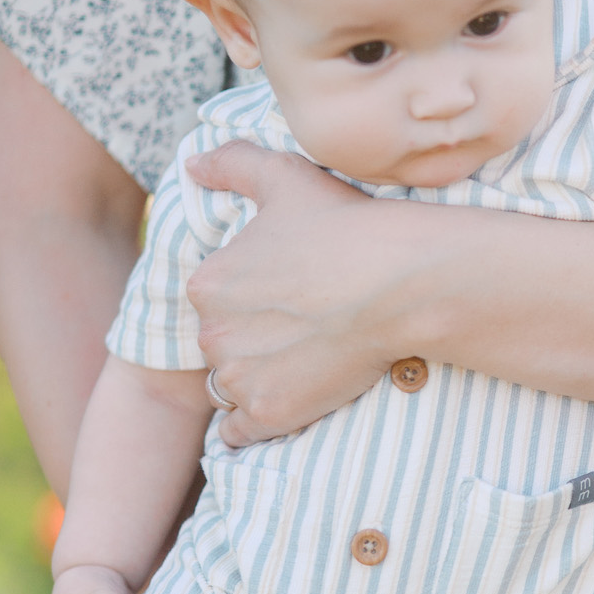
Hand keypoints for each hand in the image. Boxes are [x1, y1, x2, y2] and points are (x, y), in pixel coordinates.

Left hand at [184, 143, 411, 445]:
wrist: (401, 282)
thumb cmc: (345, 226)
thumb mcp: (285, 177)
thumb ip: (232, 163)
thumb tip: (192, 162)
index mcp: (207, 283)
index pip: (215, 302)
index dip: (251, 299)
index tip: (289, 295)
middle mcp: (212, 335)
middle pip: (222, 345)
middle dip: (251, 340)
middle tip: (302, 328)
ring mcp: (240, 379)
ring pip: (232, 387)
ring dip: (257, 379)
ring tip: (305, 361)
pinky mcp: (270, 414)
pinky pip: (242, 432)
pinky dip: (258, 421)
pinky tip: (290, 398)